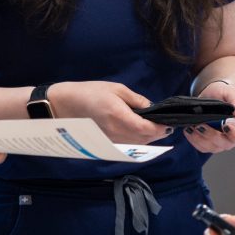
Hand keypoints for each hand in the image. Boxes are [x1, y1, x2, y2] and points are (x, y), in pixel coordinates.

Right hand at [51, 81, 173, 142]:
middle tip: (165, 124)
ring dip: (149, 138)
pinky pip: (129, 144)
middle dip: (158, 133)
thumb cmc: (90, 92)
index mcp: (119, 116)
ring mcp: (112, 140)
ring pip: (138, 144)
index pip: (147, 129)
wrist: (65, 105)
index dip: (161, 127)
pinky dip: (139, 140)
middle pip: (146, 139)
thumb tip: (153, 109)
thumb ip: (136, 100)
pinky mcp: (108, 144)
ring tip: (155, 127)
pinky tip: (139, 131)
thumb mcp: (116, 89)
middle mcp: (117, 133)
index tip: (169, 122)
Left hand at [183, 80, 234, 153]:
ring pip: (211, 147)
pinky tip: (188, 129)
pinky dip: (193, 139)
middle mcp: (233, 138)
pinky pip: (201, 146)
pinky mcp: (208, 143)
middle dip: (212, 135)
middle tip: (201, 125)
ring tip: (192, 126)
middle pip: (226, 144)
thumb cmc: (226, 94)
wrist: (214, 94)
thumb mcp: (233, 93)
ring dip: (200, 138)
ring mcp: (220, 142)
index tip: (226, 125)